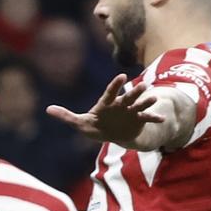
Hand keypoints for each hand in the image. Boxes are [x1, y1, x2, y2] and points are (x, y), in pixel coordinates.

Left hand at [47, 74, 163, 146]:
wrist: (111, 134)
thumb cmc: (95, 125)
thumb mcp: (80, 123)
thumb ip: (67, 116)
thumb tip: (48, 109)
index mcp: (107, 103)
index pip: (111, 92)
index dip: (116, 85)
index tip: (123, 76)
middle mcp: (121, 104)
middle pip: (128, 96)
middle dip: (135, 92)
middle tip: (144, 84)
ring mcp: (131, 112)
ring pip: (139, 104)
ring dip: (146, 101)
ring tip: (154, 97)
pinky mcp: (138, 120)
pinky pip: (147, 118)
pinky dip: (154, 118)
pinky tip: (162, 119)